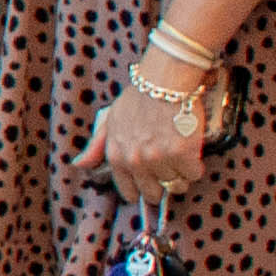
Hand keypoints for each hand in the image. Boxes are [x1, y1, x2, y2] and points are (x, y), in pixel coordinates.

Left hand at [73, 66, 212, 200]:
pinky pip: (193, 173)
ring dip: (181, 174)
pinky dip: (195, 166)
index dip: (141, 190)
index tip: (150, 187)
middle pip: (153, 193)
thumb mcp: (110, 120)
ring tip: (181, 156)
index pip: (128, 190)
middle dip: (162, 184)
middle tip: (169, 169)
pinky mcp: (181, 153)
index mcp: (117, 156)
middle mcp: (135, 161)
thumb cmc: (138, 99)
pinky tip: (192, 152)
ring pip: (176, 184)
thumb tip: (80, 164)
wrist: (163, 82)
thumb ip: (96, 146)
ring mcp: (158, 159)